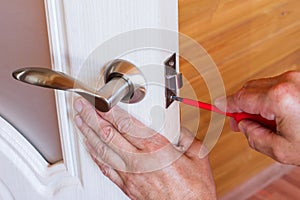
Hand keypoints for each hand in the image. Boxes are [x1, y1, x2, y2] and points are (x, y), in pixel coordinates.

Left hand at [74, 98, 216, 199]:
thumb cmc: (193, 190)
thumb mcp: (198, 156)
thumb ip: (185, 136)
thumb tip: (176, 127)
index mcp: (156, 149)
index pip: (125, 124)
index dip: (108, 110)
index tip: (100, 100)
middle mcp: (139, 161)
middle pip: (108, 134)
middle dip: (91, 117)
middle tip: (82, 105)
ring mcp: (130, 174)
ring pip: (102, 150)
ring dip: (88, 133)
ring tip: (80, 120)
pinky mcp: (127, 186)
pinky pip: (105, 168)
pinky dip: (94, 154)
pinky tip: (89, 146)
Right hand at [215, 71, 299, 164]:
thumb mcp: (280, 149)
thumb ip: (253, 137)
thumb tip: (242, 125)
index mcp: (278, 97)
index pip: (240, 98)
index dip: (226, 105)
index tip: (216, 106)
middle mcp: (286, 82)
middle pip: (248, 89)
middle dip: (240, 106)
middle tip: (240, 123)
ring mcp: (296, 78)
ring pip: (261, 87)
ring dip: (255, 103)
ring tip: (263, 122)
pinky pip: (274, 85)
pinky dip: (268, 99)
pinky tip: (275, 115)